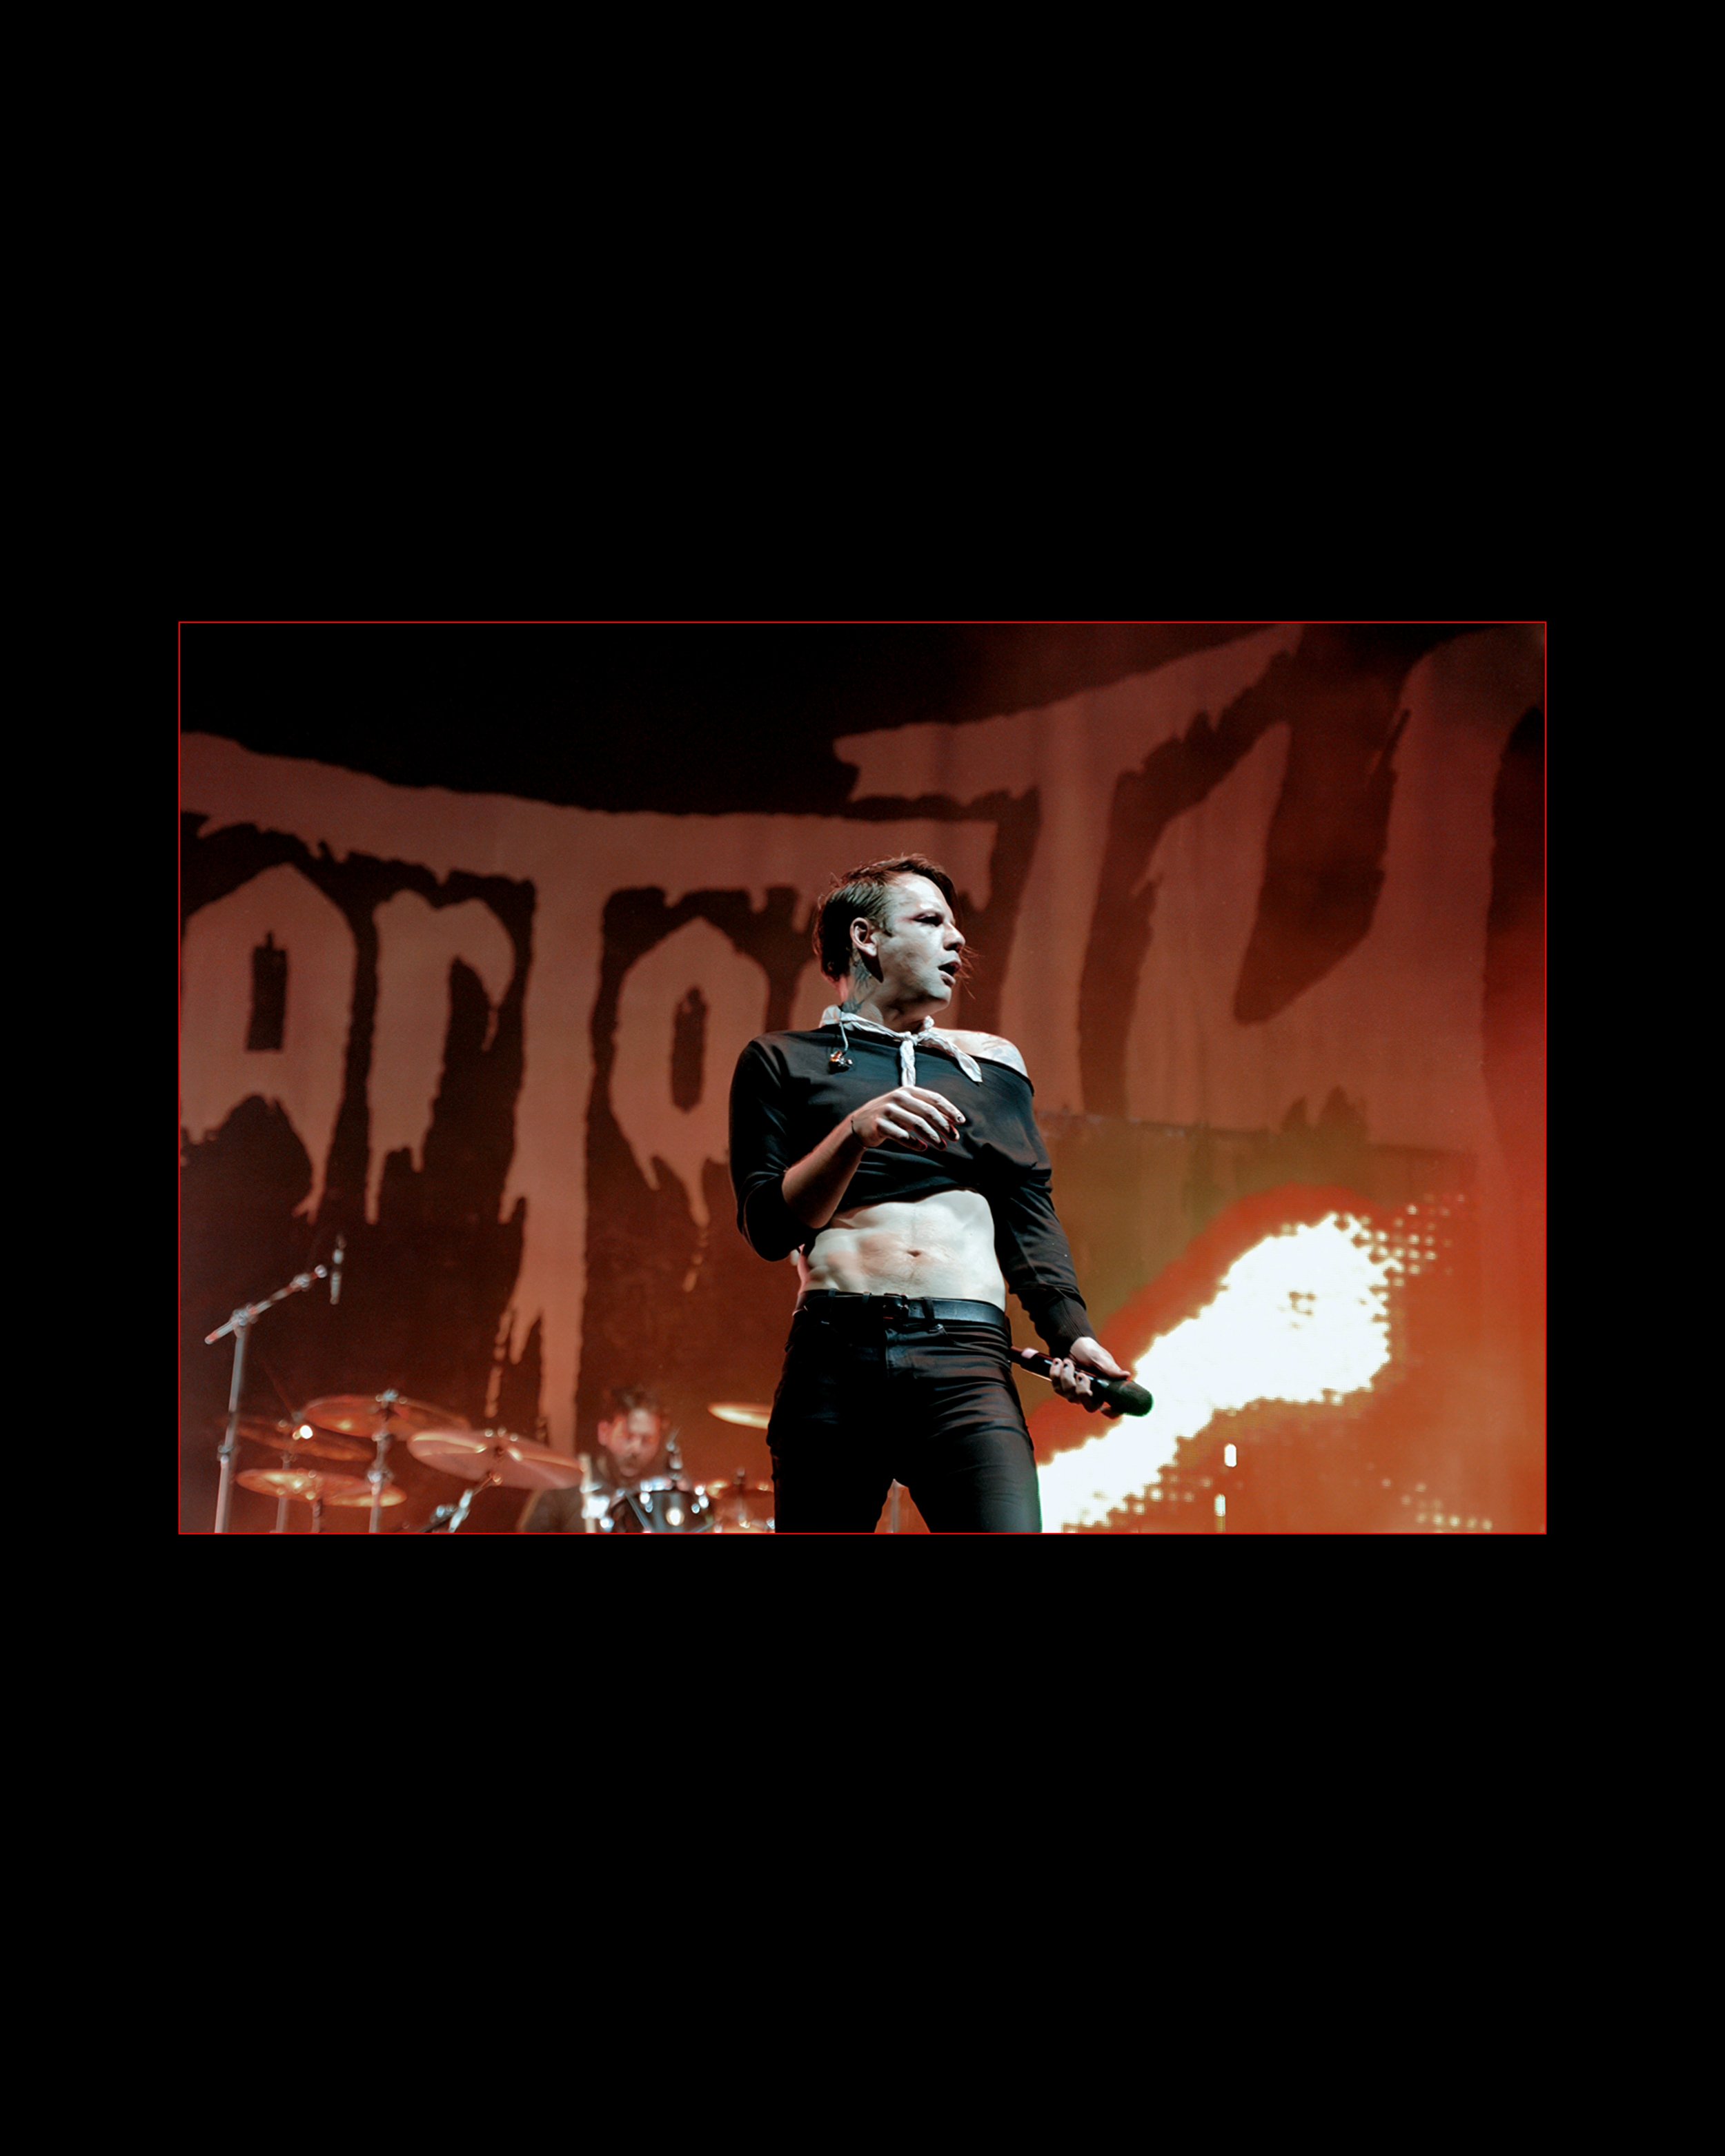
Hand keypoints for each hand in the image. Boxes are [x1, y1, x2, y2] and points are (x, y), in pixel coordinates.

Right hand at [848, 1086, 966, 1150]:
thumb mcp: (907, 1108)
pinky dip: (913, 1143)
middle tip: (953, 1138)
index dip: (949, 1110)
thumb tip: (953, 1122)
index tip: (960, 1122)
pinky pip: (901, 1135)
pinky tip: (922, 1148)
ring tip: (941, 1146)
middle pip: (927, 1112)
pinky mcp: (879, 1124)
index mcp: (908, 1090)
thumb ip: (927, 1111)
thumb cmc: (890, 1116)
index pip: (934, 1098)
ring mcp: (887, 1110)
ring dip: (932, 1136)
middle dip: (943, 1126)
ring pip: (916, 1124)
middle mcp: (898, 1097)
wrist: (860, 1124)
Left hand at [1052, 1336, 1130, 1416]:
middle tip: (1081, 1374)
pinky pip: (1057, 1387)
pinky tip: (1059, 1362)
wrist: (1071, 1342)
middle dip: (1082, 1391)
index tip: (1105, 1409)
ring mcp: (1076, 1392)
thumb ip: (1110, 1369)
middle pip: (1088, 1406)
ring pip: (1070, 1396)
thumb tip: (1126, 1376)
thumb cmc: (1089, 1350)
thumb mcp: (1100, 1358)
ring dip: (1067, 1377)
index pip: (1114, 1408)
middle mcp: (1092, 1393)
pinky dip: (1056, 1373)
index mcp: (1105, 1388)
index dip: (1112, 1413)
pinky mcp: (1062, 1387)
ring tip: (1068, 1362)